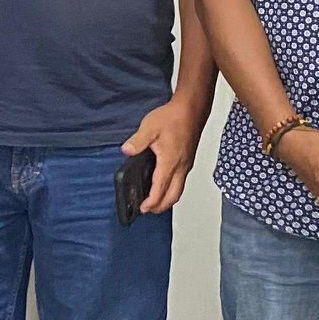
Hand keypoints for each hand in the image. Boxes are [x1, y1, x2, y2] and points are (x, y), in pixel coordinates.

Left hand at [120, 96, 208, 214]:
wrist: (192, 110)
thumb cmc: (173, 117)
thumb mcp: (150, 127)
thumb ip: (137, 141)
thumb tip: (126, 151)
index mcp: (170, 162)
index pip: (161, 189)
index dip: (152, 202)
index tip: (143, 208)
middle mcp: (181, 167)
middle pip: (173, 196)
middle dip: (161, 206)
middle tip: (148, 210)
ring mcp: (186, 165)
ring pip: (179, 190)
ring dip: (168, 199)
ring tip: (155, 201)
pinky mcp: (189, 161)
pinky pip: (182, 181)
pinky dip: (173, 189)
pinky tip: (165, 184)